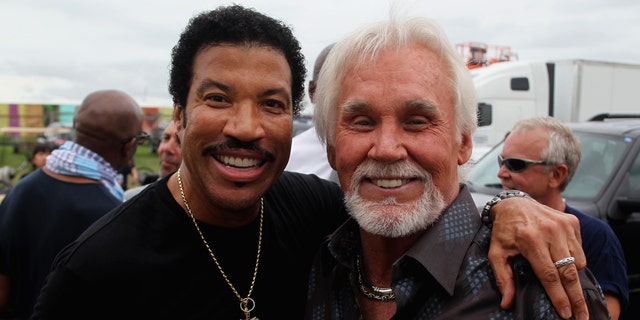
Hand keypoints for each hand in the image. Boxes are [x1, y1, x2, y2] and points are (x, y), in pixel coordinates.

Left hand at [488, 197, 587, 319]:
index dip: (559, 297)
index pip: (549, 275)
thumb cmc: (504, 230)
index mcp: (530, 239)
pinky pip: (580, 249)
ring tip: (569, 290)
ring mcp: (563, 225)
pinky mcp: (572, 222)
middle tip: (581, 316)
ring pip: (577, 262)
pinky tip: (565, 265)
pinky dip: (575, 261)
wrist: (514, 203)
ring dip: (574, 278)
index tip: (566, 313)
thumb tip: (507, 303)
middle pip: (568, 272)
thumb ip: (503, 278)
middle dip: (576, 297)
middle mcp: (549, 231)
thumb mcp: (497, 253)